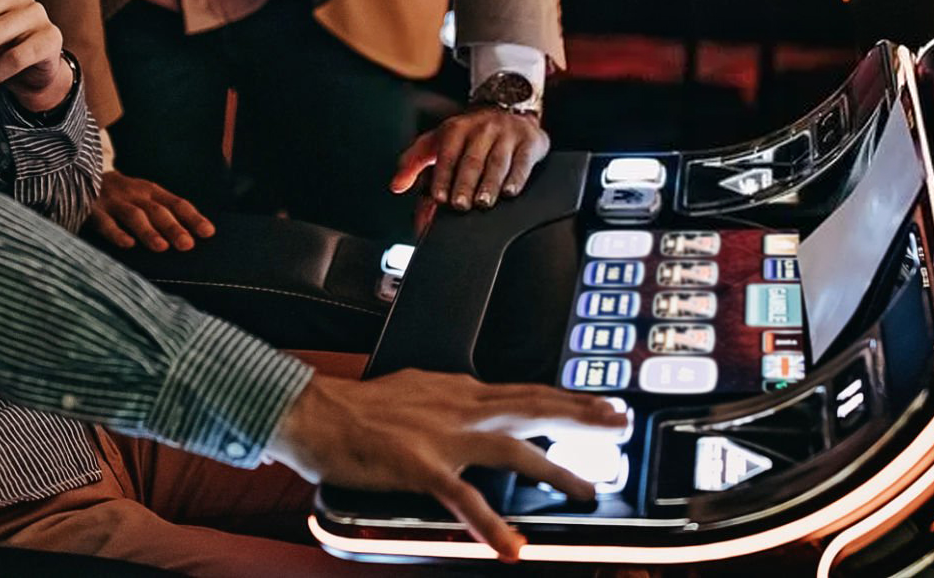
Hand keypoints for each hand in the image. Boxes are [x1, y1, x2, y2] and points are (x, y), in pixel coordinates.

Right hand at [88, 171, 215, 251]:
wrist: (81, 174)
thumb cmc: (122, 195)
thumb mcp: (143, 196)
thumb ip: (163, 211)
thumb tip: (192, 236)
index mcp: (151, 191)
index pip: (176, 203)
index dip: (193, 217)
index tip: (208, 233)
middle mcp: (135, 194)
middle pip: (157, 211)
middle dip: (173, 227)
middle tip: (187, 245)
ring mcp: (114, 201)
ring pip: (134, 216)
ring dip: (148, 231)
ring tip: (162, 247)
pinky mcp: (93, 210)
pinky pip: (105, 223)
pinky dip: (116, 233)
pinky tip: (127, 244)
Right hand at [266, 371, 627, 560]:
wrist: (314, 414)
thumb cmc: (356, 409)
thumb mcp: (415, 389)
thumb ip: (450, 400)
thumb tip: (476, 400)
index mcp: (458, 391)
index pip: (524, 390)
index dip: (566, 396)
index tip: (601, 400)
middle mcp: (459, 407)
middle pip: (532, 407)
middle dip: (580, 415)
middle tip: (619, 422)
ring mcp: (443, 436)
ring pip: (513, 448)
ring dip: (554, 470)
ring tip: (586, 488)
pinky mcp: (421, 466)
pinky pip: (464, 499)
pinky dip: (491, 524)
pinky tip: (513, 545)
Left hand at [391, 108, 549, 212]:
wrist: (508, 106)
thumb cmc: (469, 133)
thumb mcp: (438, 140)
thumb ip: (414, 162)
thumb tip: (397, 186)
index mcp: (456, 128)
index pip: (448, 155)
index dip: (443, 177)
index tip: (439, 198)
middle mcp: (482, 128)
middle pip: (472, 160)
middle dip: (465, 184)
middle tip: (460, 206)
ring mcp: (507, 134)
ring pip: (497, 162)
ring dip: (489, 184)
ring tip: (483, 203)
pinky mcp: (530, 141)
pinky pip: (523, 161)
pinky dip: (517, 178)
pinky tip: (510, 192)